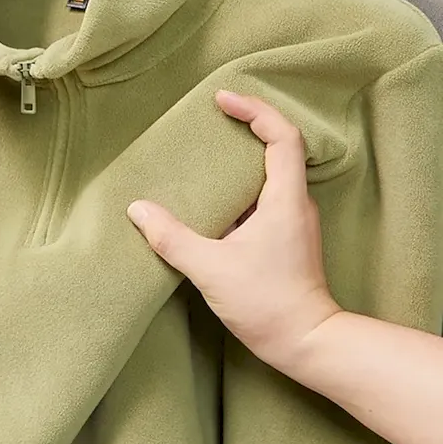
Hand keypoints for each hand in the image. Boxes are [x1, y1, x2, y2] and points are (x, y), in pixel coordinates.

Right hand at [128, 91, 340, 372]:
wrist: (306, 343)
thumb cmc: (266, 304)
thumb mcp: (210, 269)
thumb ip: (171, 238)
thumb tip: (137, 209)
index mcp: (284, 199)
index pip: (282, 137)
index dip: (255, 110)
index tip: (223, 100)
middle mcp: (295, 203)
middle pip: (279, 147)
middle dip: (248, 125)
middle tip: (212, 116)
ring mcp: (292, 220)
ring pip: (271, 173)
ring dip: (242, 157)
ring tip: (205, 153)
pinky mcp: (285, 237)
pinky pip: (263, 196)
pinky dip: (239, 185)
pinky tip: (211, 197)